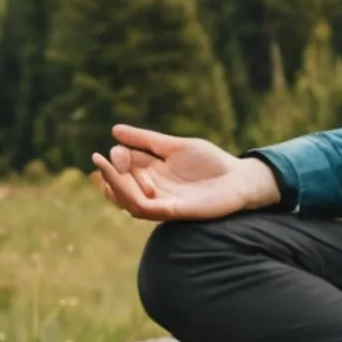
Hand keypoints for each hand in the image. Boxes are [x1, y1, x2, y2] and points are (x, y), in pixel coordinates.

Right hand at [90, 124, 280, 221]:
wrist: (239, 178)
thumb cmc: (211, 163)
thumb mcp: (176, 146)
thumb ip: (147, 140)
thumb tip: (114, 130)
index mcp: (152, 170)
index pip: (124, 166)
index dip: (115, 158)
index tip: (114, 150)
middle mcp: (153, 188)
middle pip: (121, 185)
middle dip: (110, 173)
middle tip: (103, 160)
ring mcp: (162, 201)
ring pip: (128, 201)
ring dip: (115, 187)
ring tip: (104, 173)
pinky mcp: (174, 211)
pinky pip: (147, 210)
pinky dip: (133, 198)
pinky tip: (126, 187)